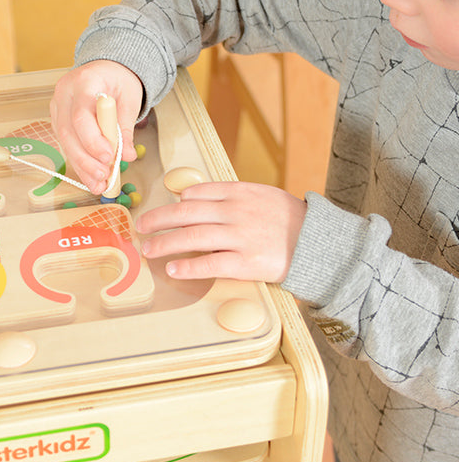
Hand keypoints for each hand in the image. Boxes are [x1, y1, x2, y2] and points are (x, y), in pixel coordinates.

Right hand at [50, 62, 143, 193]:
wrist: (105, 70)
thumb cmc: (118, 81)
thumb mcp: (129, 100)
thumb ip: (125, 128)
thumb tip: (126, 156)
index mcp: (84, 82)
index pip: (81, 114)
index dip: (93, 139)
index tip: (108, 157)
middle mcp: (64, 94)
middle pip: (69, 132)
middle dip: (86, 159)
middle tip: (103, 177)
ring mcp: (58, 107)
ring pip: (65, 142)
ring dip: (82, 166)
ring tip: (99, 184)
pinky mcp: (58, 120)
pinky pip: (67, 144)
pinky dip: (80, 163)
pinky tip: (91, 178)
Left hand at [136, 181, 305, 283]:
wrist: (321, 243)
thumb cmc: (289, 220)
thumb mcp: (262, 195)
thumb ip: (230, 195)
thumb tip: (190, 197)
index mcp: (240, 193)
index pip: (198, 192)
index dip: (176, 202)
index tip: (163, 210)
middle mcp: (236, 212)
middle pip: (187, 214)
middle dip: (159, 220)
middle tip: (140, 227)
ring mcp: (241, 237)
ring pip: (193, 238)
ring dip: (165, 243)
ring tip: (148, 249)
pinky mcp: (248, 263)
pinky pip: (211, 265)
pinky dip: (189, 267)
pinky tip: (173, 270)